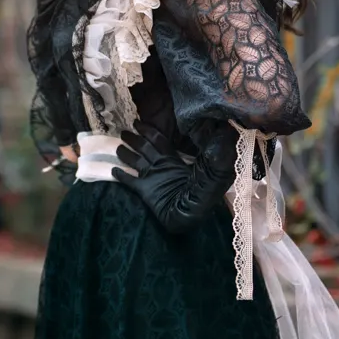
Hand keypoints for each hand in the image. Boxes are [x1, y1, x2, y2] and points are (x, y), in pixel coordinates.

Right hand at [111, 123, 236, 233]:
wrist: (191, 215)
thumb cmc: (204, 194)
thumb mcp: (215, 170)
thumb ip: (217, 151)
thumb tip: (226, 129)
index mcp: (174, 160)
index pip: (159, 140)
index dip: (149, 130)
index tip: (138, 122)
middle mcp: (161, 166)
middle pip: (144, 148)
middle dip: (134, 139)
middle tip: (123, 131)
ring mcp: (152, 179)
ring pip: (135, 161)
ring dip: (126, 153)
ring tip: (117, 145)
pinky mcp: (144, 191)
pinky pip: (130, 182)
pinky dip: (122, 175)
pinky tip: (113, 169)